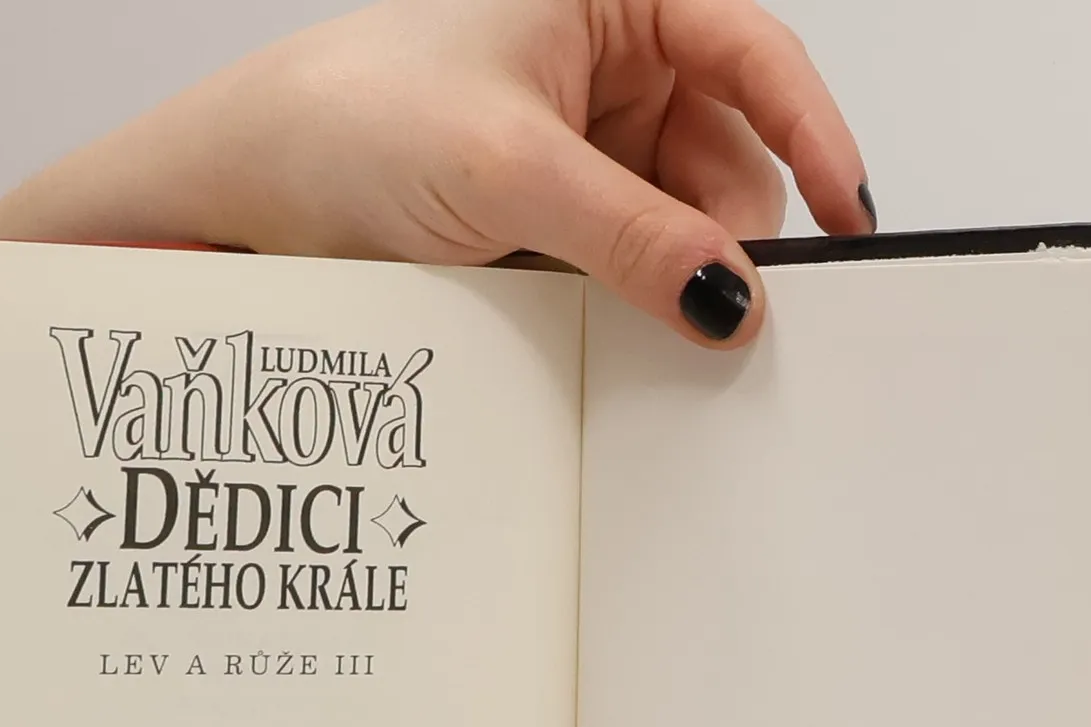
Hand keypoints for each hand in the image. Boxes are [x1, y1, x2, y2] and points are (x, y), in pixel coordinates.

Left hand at [0, 0, 870, 348]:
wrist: (241, 190)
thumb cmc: (350, 120)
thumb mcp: (510, 171)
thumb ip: (633, 237)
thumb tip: (730, 298)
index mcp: (612, 3)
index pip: (752, 56)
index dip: (813, 135)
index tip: (849, 222)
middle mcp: (604, 66)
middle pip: (723, 156)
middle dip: (726, 234)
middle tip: (726, 315)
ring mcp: (577, 146)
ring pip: (676, 222)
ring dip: (671, 278)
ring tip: (642, 324)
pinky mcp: (547, 218)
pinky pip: (622, 265)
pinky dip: (628, 302)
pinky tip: (613, 329)